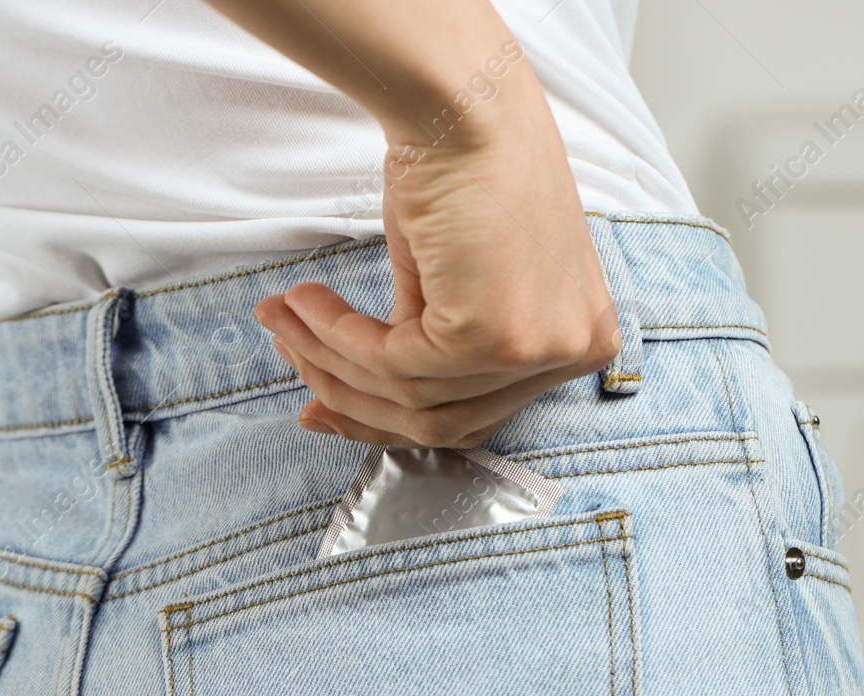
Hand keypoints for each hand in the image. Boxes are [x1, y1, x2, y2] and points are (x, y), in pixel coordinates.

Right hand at [252, 68, 619, 446]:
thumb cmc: (465, 169)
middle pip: (445, 421)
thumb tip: (362, 391)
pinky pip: (394, 363)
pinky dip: (338, 338)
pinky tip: (306, 306)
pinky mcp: (494, 339)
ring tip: (285, 321)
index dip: (390, 415)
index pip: (478, 413)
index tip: (326, 400)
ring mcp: (539, 351)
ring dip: (332, 360)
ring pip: (412, 398)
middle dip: (354, 398)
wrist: (465, 106)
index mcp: (578, 339)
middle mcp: (572, 352)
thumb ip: (432, 346)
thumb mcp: (457, 282)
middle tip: (295, 362)